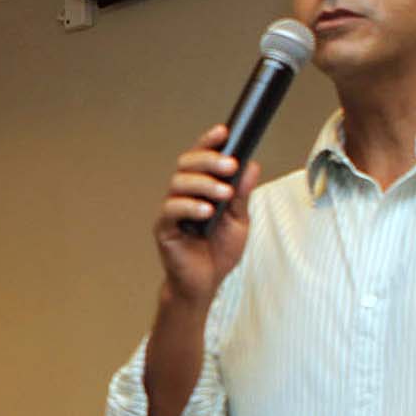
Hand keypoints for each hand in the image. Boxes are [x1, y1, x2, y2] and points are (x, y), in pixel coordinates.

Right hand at [154, 125, 260, 306]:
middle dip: (209, 160)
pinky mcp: (164, 228)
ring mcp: (171, 210)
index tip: (224, 132)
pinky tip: (206, 211)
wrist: (205, 283)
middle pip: (186, 163)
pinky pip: (171, 210)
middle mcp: (182, 195)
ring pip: (178, 183)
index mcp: (200, 188)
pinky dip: (189, 207)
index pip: (200, 157)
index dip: (209, 142)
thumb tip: (251, 166)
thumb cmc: (218, 251)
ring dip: (203, 184)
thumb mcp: (239, 220)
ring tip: (224, 193)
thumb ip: (242, 194)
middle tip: (230, 166)